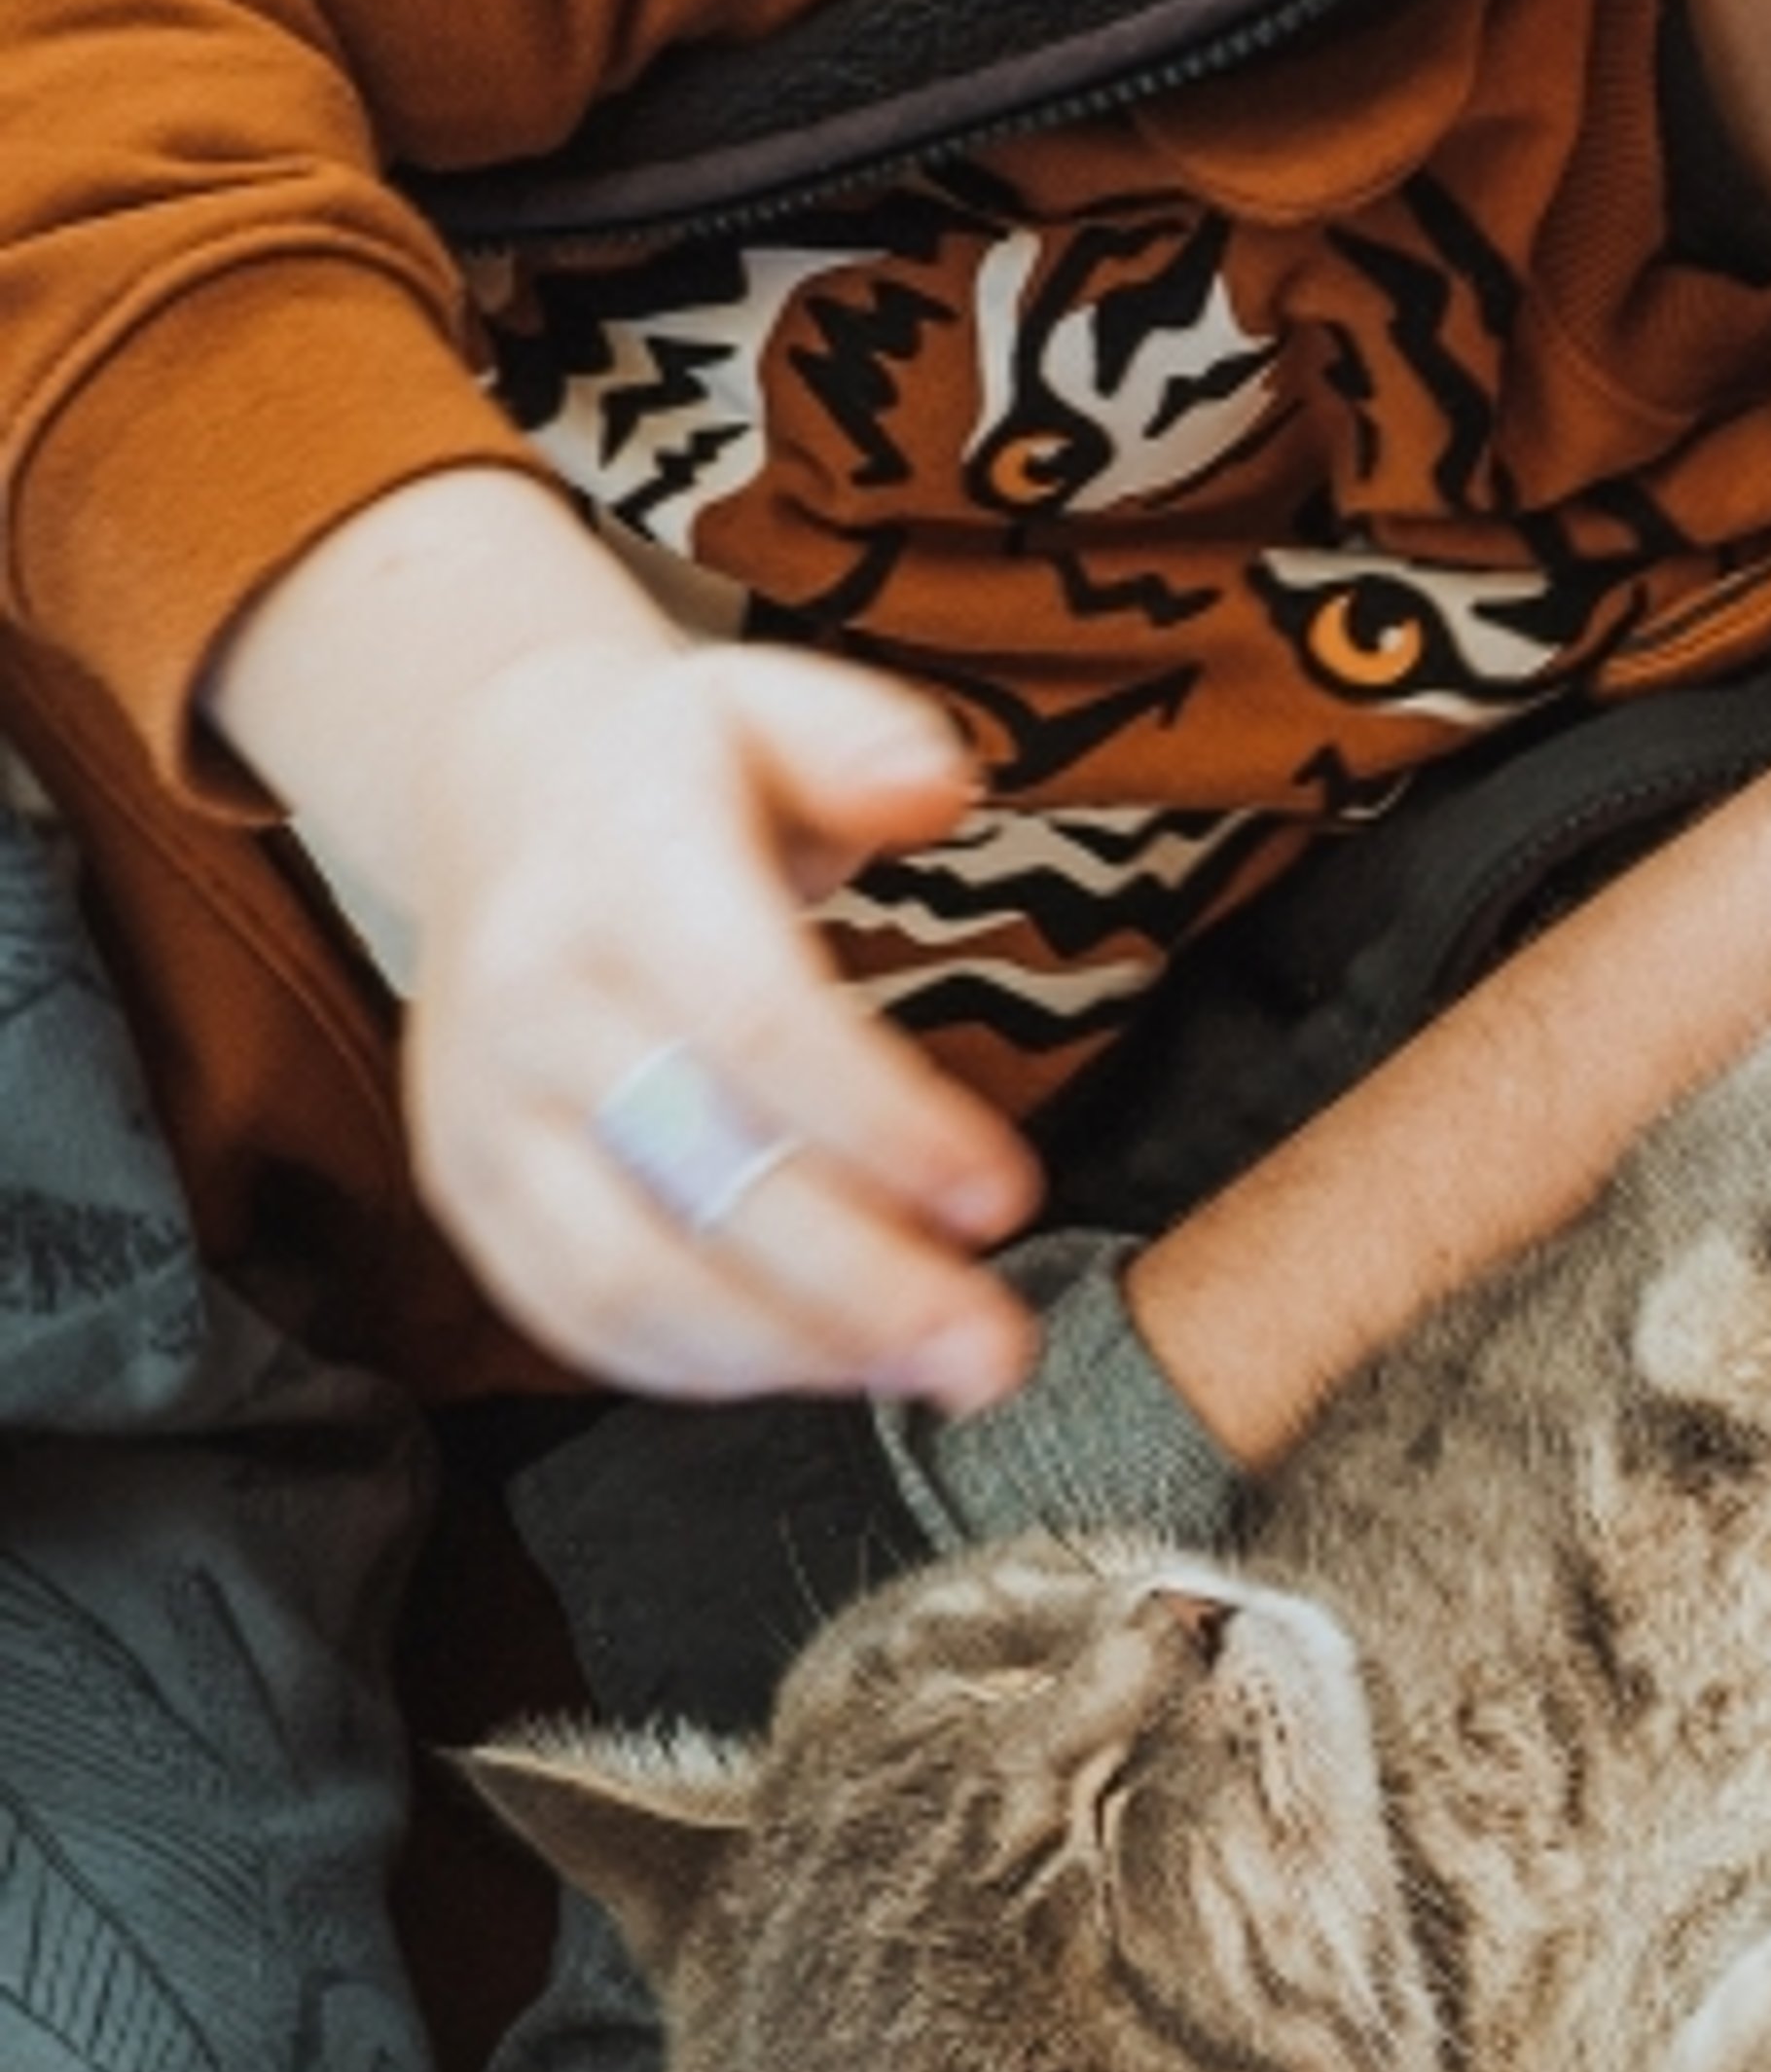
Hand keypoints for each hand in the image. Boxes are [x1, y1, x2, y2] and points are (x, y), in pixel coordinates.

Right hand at [207, 472, 1038, 1398]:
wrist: (497, 796)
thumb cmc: (675, 770)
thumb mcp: (769, 699)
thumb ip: (865, 741)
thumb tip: (935, 788)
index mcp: (616, 870)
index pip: (754, 1023)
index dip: (884, 1127)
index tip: (1004, 1197)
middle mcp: (527, 998)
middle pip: (697, 1178)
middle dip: (861, 1287)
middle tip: (996, 1349)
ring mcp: (480, 1109)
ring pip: (626, 1277)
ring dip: (791, 1352)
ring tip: (929, 1372)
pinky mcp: (465, 1189)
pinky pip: (576, 1315)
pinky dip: (705, 1367)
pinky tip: (825, 1365)